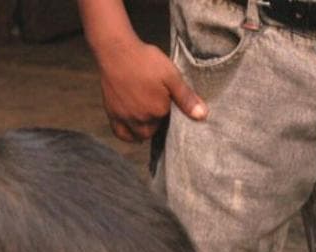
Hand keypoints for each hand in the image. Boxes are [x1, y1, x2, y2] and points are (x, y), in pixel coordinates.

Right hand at [92, 36, 206, 141]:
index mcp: (158, 110)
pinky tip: (134, 131)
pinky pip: (121, 133)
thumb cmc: (145, 60)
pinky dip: (128, 136)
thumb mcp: (171, 75)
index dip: (169, 113)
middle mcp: (141, 118)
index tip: (168, 103)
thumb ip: (186, 97)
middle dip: (158, 124)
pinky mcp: (112, 113)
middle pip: (153, 130)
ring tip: (149, 118)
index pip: (169, 121)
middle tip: (158, 109)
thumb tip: (202, 115)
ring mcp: (126, 117)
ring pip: (139, 135)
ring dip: (145, 130)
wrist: (116, 50)